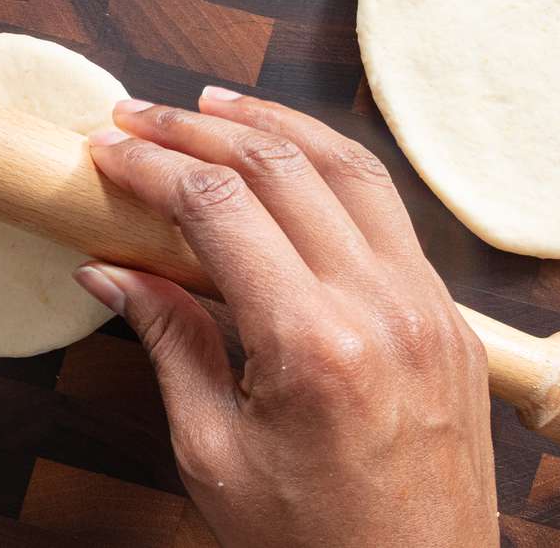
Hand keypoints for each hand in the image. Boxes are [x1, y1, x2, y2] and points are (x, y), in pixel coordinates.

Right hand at [77, 90, 497, 546]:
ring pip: (350, 168)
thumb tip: (109, 271)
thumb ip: (168, 341)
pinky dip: (333, 171)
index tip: (107, 150)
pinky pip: (390, 214)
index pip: (218, 205)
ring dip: (275, 123)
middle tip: (141, 115)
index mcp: (314, 343)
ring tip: (214, 104)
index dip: (152, 165)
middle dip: (199, 127)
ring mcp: (430, 307)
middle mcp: (383, 306)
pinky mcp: (452, 320)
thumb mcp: (213, 454)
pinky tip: (292, 165)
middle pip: (282, 164)